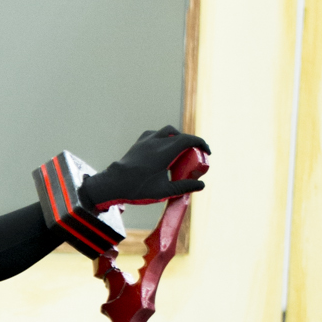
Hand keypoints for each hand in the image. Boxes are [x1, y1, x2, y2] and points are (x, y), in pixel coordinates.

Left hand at [81, 126, 208, 209]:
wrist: (114, 182)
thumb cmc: (139, 187)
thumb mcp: (165, 190)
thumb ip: (184, 187)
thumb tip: (201, 185)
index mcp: (166, 150)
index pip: (189, 140)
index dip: (201, 144)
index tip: (207, 152)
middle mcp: (157, 141)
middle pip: (180, 135)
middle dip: (190, 143)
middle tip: (193, 155)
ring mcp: (147, 140)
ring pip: (167, 131)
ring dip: (176, 137)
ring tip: (178, 150)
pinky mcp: (138, 142)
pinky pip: (154, 134)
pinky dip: (162, 137)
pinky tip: (162, 147)